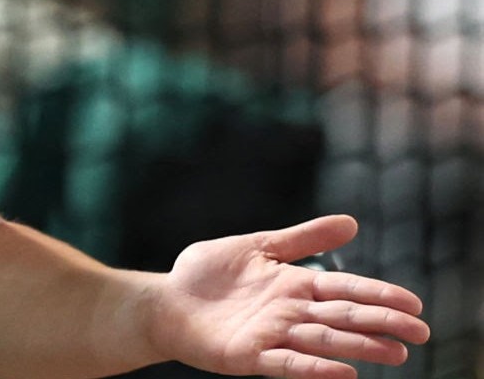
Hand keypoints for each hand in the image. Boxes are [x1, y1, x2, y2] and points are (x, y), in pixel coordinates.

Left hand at [150, 215, 430, 378]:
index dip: (377, 294)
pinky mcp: (250, 356)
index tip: (413, 304)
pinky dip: (315, 368)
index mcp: (294, 284)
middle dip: (380, 323)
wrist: (167, 299)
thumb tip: (351, 223)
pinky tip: (345, 372)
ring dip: (358, 346)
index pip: (344, 288)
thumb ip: (302, 238)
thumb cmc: (210, 274)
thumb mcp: (258, 246)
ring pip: (323, 340)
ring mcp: (272, 335)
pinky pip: (287, 364)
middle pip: (342, 316)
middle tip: (419, 333)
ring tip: (394, 353)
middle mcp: (290, 312)